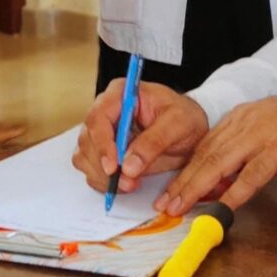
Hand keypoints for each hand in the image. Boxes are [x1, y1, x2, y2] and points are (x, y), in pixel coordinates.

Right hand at [72, 78, 208, 193]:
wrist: (190, 132)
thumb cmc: (185, 118)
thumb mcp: (178, 124)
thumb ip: (154, 142)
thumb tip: (128, 166)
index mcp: (121, 93)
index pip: (99, 117)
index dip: (103, 144)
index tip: (114, 166)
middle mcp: (106, 110)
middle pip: (88, 139)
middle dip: (104, 166)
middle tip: (127, 182)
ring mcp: (102, 131)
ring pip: (86, 156)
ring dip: (103, 176)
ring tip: (130, 184)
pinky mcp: (103, 151)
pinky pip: (91, 168)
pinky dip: (103, 181)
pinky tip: (123, 183)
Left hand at [154, 85, 276, 215]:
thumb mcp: (266, 127)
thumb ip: (243, 148)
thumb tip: (224, 179)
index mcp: (239, 117)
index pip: (204, 145)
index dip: (185, 168)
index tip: (171, 188)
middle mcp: (243, 124)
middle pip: (205, 155)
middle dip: (182, 181)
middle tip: (165, 203)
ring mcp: (260, 137)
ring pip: (219, 164)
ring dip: (197, 187)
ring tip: (181, 207)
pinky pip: (251, 174)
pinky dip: (234, 192)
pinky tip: (223, 207)